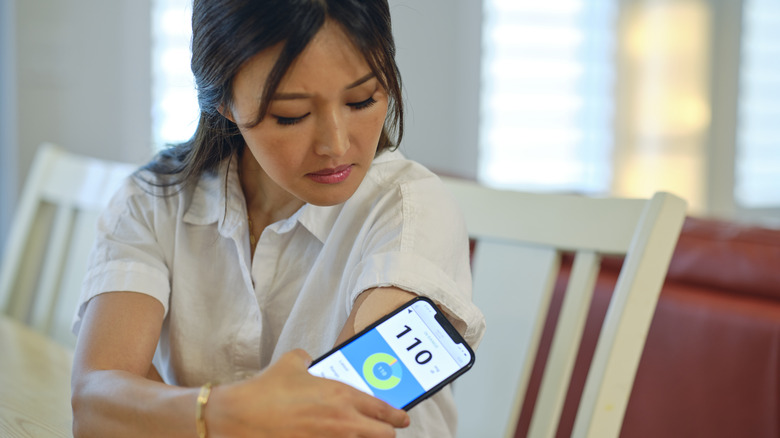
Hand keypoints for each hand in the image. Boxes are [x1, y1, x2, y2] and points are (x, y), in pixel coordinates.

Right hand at [206, 349, 409, 437]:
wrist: (239, 417)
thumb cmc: (266, 391)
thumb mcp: (291, 363)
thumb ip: (307, 359)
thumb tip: (308, 359)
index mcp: (342, 396)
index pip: (383, 411)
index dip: (396, 417)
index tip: (402, 420)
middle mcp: (342, 423)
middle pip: (383, 437)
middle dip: (386, 434)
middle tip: (384, 431)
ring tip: (358, 436)